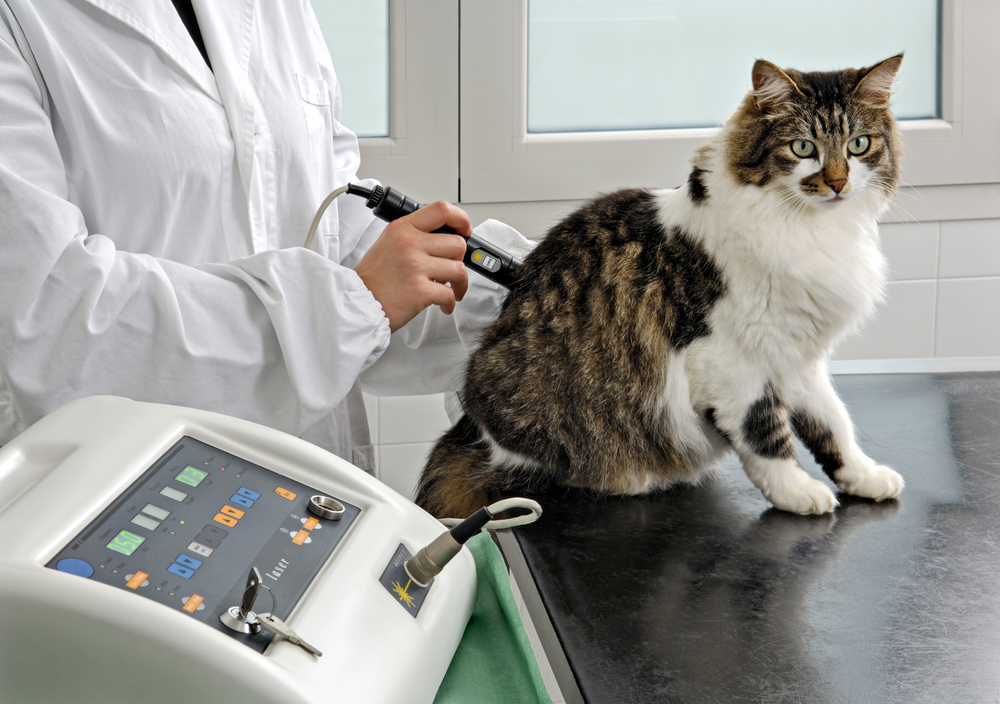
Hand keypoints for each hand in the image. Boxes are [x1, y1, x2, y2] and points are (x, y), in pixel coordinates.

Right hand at [353, 201, 470, 331]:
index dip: (461, 219)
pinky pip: (449, 294)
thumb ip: (413, 238)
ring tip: (451, 290)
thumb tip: (442, 242)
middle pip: (457, 244)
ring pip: (458, 270)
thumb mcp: (387, 244)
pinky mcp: (420, 290)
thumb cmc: (371, 279)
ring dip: (460, 284)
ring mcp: (415, 266)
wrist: (355, 303)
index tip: (465, 229)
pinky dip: (450, 303)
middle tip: (453, 271)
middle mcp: (409, 244)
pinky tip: (444, 305)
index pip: (441, 210)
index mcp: (402, 229)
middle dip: (459, 261)